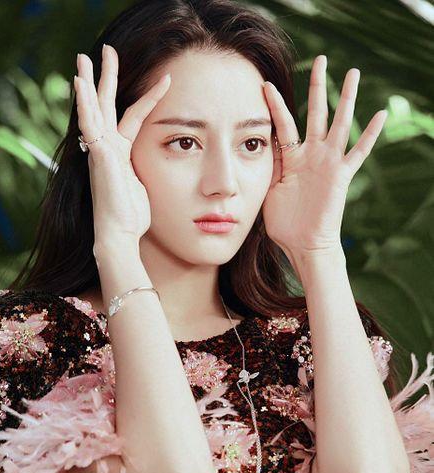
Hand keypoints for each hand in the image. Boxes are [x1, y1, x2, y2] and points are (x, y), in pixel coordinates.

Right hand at [74, 45, 170, 254]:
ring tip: (85, 57)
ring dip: (90, 82)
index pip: (133, 117)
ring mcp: (100, 151)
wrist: (120, 234)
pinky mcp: (98, 155)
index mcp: (121, 154)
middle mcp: (107, 149)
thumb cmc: (133, 217)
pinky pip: (89, 123)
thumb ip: (148, 171)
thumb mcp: (146, 186)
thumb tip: (168, 170)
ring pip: (93, 109)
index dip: (147, 98)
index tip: (163, 79)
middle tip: (105, 51)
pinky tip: (80, 83)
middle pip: (106, 105)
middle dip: (105, 78)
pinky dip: (84, 103)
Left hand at [261, 55, 387, 259]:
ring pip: (340, 123)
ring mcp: (328, 162)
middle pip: (316, 112)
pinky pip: (358, 152)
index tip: (264, 84)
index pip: (283, 124)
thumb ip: (269, 166)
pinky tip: (380, 114)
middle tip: (320, 59)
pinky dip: (370, 135)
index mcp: (292, 158)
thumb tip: (260, 144)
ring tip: (353, 73)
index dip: (275, 105)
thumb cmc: (284, 222)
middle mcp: (312, 155)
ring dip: (346, 98)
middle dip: (317, 86)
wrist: (303, 244)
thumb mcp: (269, 189)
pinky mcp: (341, 175)